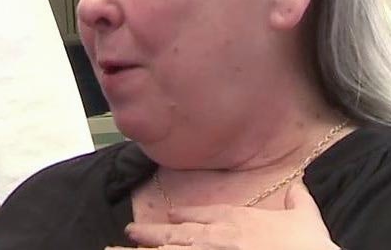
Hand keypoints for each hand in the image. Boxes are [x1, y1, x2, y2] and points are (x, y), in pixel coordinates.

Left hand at [105, 179, 339, 249]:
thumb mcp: (305, 219)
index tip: (170, 216)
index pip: (200, 216)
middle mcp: (216, 236)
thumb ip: (298, 201)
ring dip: (147, 248)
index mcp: (233, 221)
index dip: (183, 217)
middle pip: (176, 233)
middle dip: (152, 233)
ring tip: (121, 247)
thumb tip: (299, 184)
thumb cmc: (306, 245)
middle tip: (130, 231)